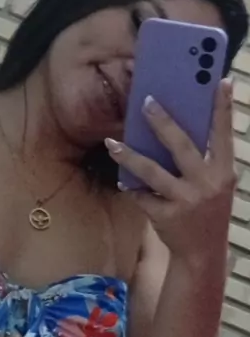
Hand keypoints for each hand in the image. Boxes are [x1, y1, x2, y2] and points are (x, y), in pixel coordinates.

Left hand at [105, 78, 235, 262]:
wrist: (202, 255)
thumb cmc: (207, 212)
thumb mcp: (216, 185)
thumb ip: (204, 160)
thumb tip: (179, 128)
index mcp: (224, 171)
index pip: (224, 134)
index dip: (223, 107)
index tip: (220, 80)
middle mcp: (208, 184)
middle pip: (181, 146)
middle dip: (162, 123)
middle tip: (146, 101)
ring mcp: (186, 200)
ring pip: (152, 172)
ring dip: (129, 157)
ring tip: (112, 143)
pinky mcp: (166, 216)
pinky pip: (143, 195)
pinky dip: (132, 188)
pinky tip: (123, 181)